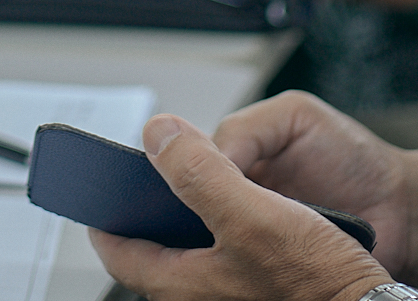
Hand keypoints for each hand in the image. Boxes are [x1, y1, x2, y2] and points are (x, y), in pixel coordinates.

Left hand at [91, 108, 394, 300]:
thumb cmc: (317, 280)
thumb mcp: (250, 212)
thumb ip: (197, 171)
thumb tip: (155, 134)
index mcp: (180, 285)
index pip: (116, 249)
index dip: (105, 210)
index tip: (100, 184)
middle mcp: (199, 297)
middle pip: (157, 245)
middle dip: (157, 203)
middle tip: (161, 166)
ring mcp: (230, 296)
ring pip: (193, 248)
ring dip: (196, 210)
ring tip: (209, 175)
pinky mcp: (260, 292)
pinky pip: (227, 254)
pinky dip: (227, 225)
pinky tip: (250, 205)